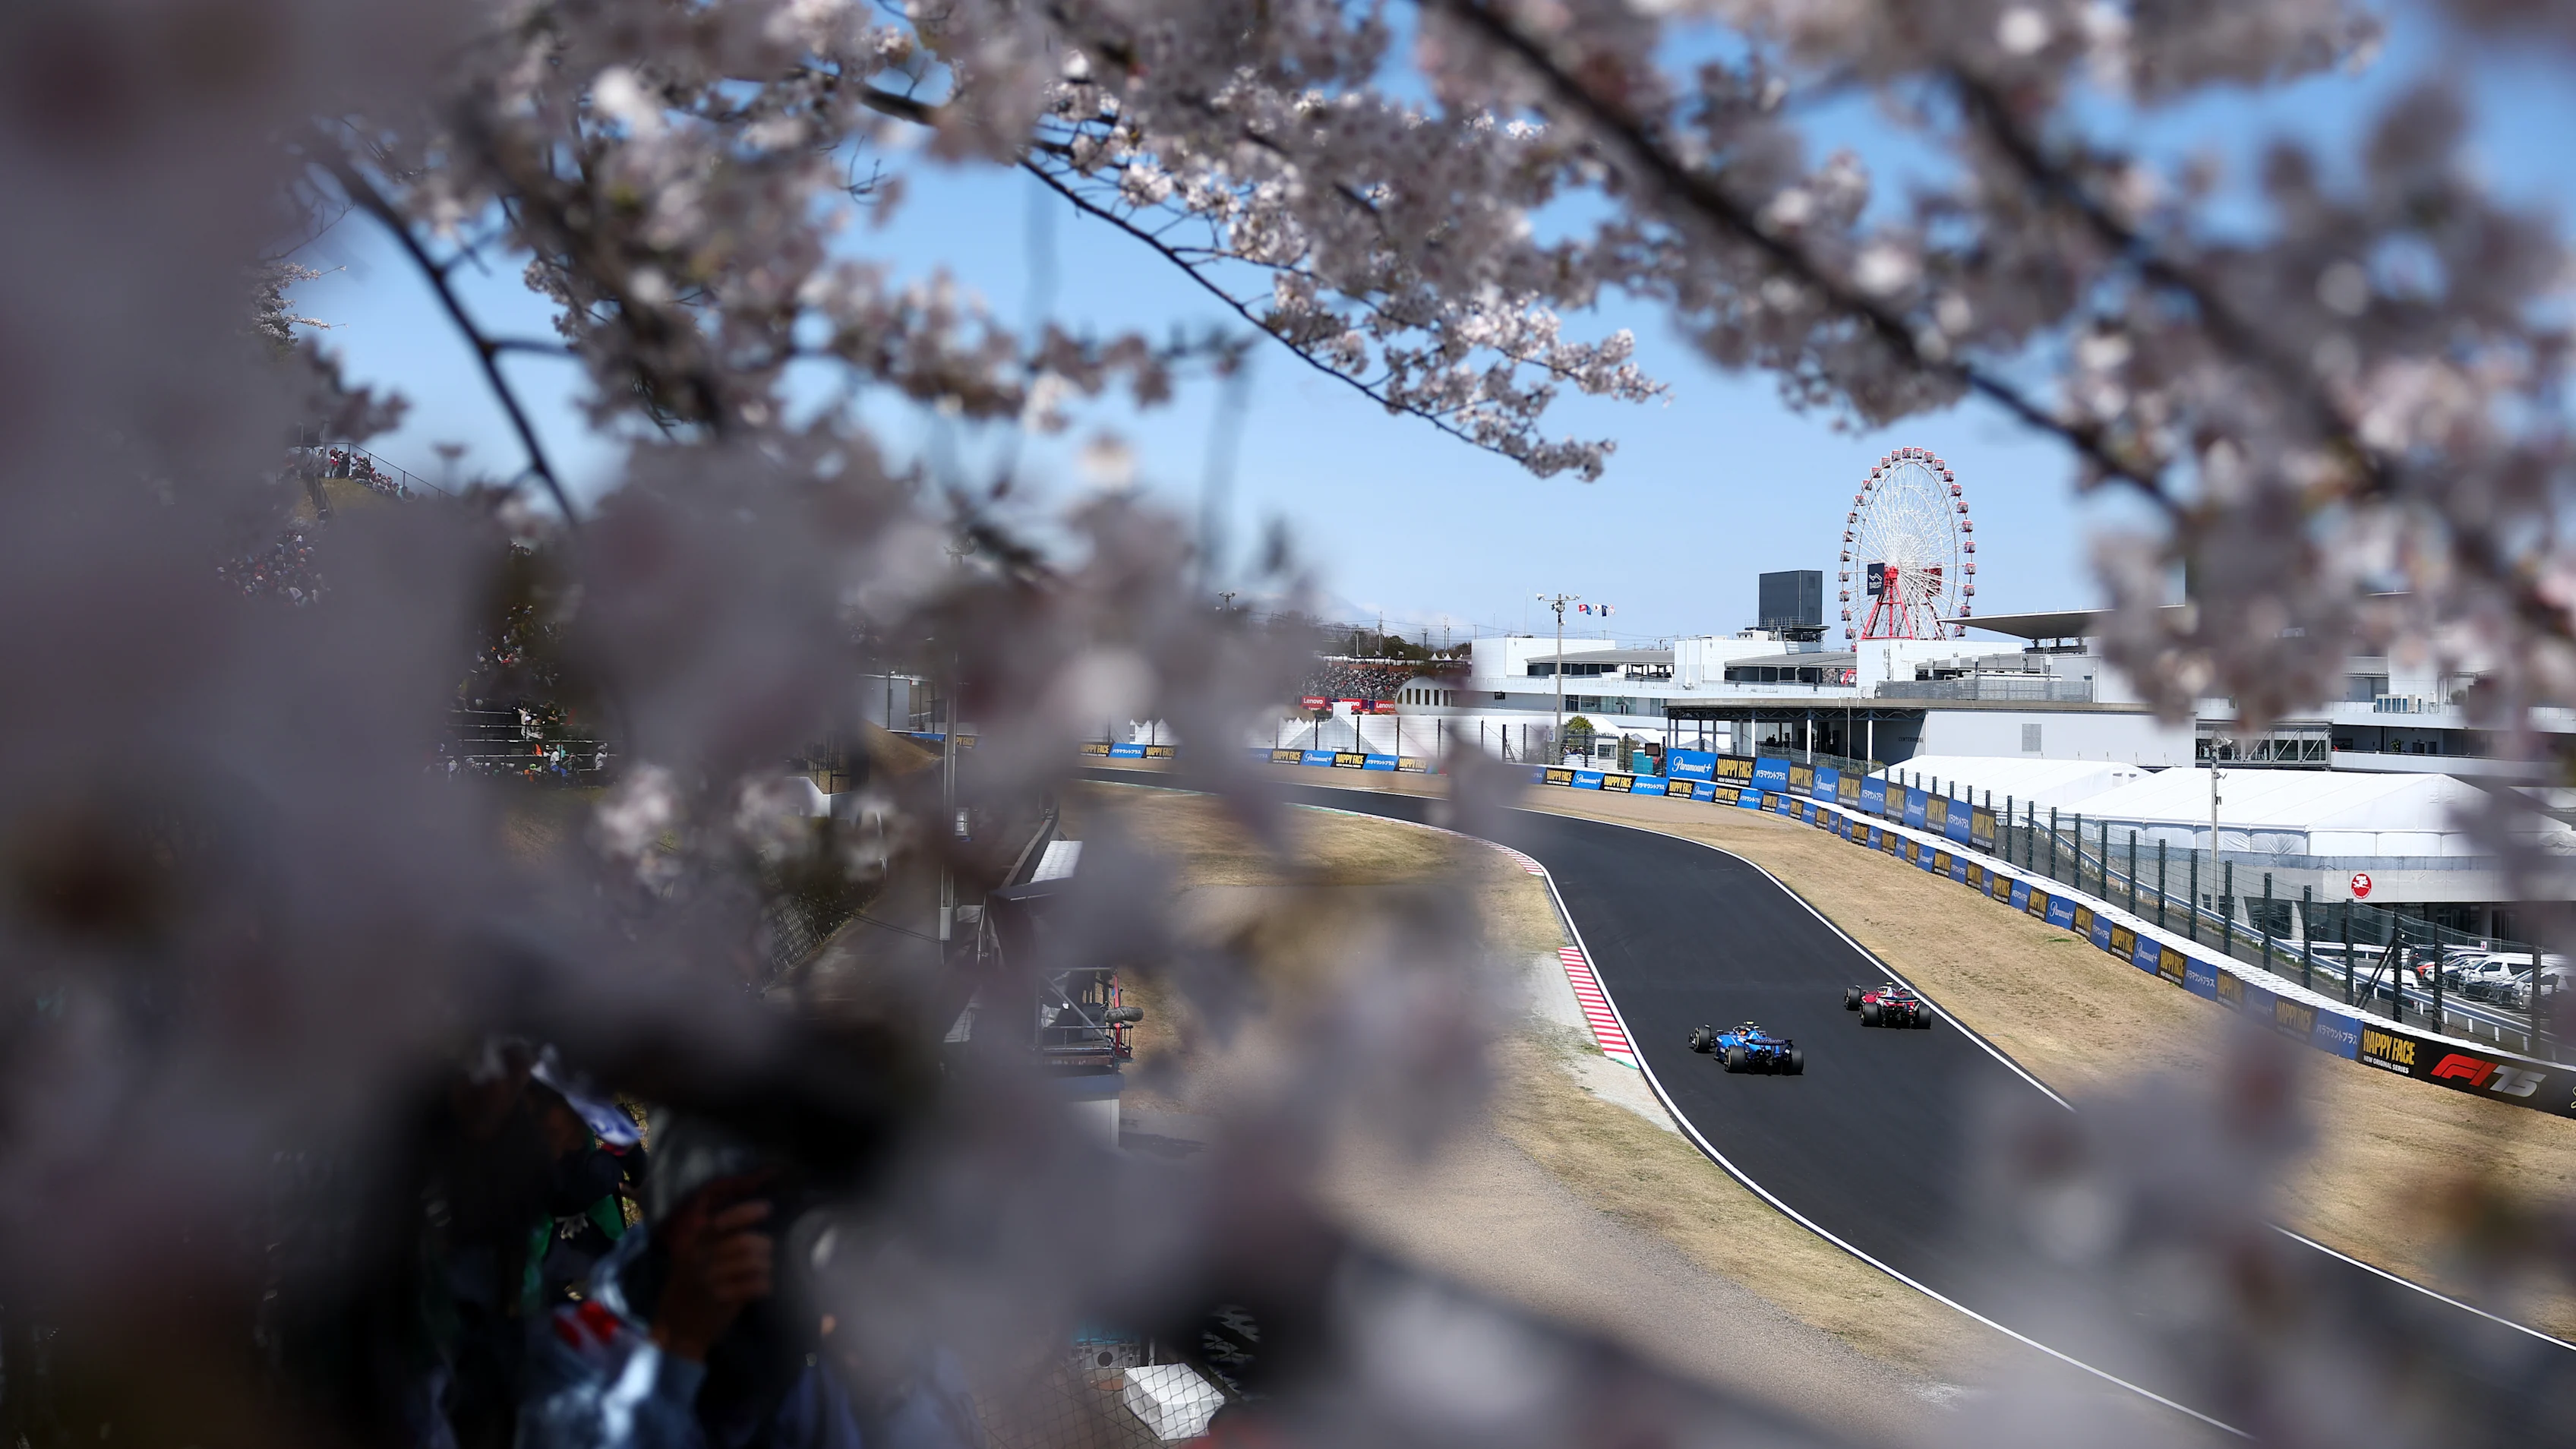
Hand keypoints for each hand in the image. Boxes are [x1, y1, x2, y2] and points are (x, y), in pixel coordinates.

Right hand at [650, 1195, 773, 1362]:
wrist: (676, 1331)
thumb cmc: (688, 1293)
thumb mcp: (689, 1262)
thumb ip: (711, 1244)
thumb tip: (746, 1225)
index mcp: (692, 1246)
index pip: (721, 1222)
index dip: (746, 1212)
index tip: (766, 1208)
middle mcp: (699, 1259)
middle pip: (744, 1242)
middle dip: (763, 1245)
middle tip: (767, 1252)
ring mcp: (710, 1279)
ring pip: (753, 1262)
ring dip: (765, 1266)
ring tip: (764, 1272)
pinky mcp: (721, 1299)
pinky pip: (755, 1284)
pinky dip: (764, 1285)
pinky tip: (762, 1288)